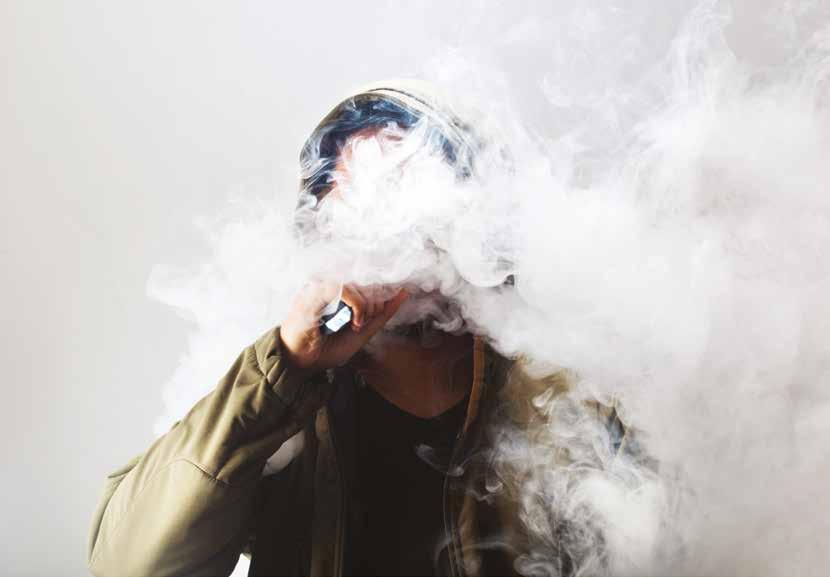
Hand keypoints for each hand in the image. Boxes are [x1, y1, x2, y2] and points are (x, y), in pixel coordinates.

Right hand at [279, 281, 408, 370]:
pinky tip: (354, 322)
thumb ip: (381, 314)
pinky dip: (357, 305)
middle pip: (366, 281)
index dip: (380, 295)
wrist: (301, 364)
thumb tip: (403, 293)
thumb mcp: (361, 332)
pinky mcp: (314, 292)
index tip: (376, 313)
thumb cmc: (325, 349)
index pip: (368, 281)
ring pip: (358, 283)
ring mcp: (320, 287)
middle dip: (375, 303)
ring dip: (367, 306)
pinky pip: (345, 288)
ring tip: (358, 324)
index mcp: (337, 292)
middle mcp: (328, 285)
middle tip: (365, 322)